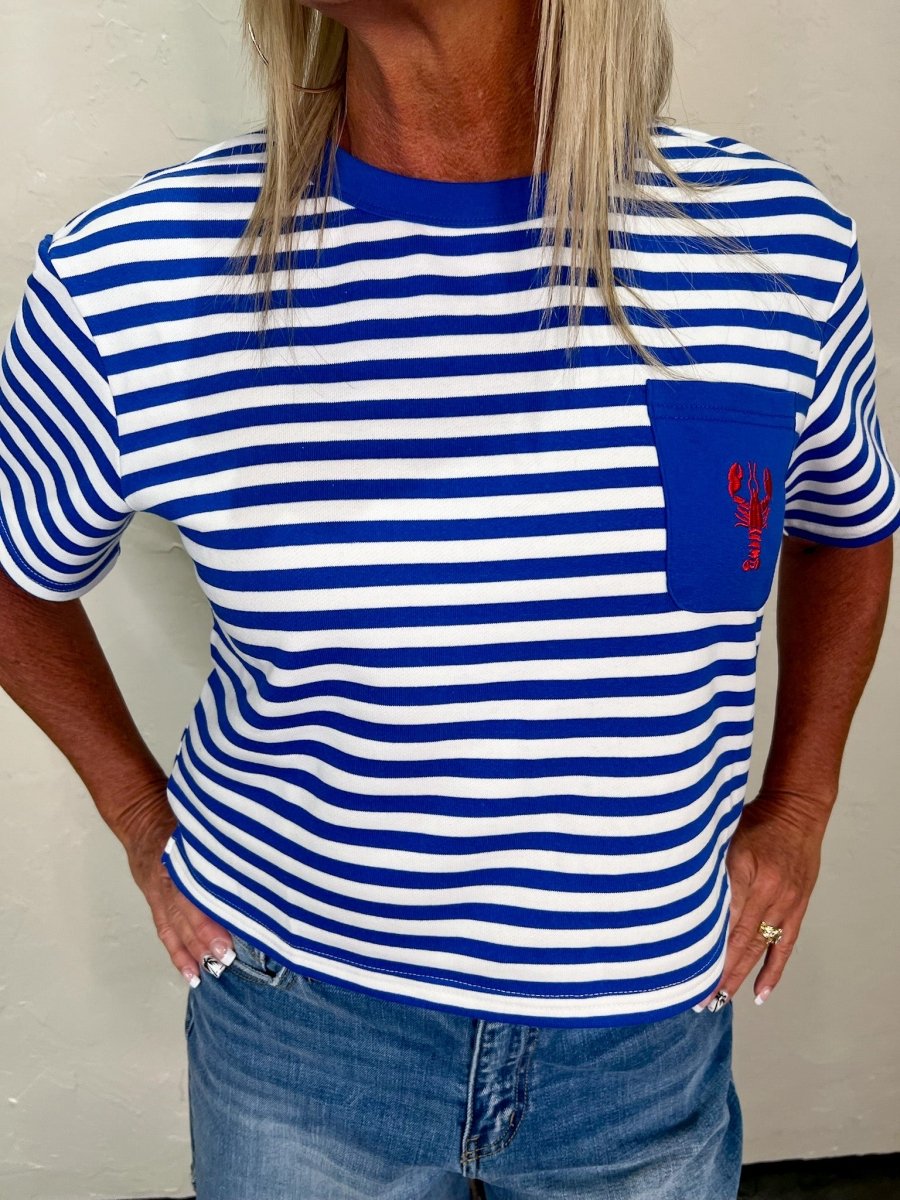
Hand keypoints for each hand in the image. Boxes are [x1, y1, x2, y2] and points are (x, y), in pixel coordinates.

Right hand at [125, 804, 235, 987]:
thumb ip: (220, 844)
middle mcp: (166, 879)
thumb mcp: (199, 825)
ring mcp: (157, 893)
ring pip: (173, 927)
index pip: (194, 891)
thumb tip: (255, 862)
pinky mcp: (154, 901)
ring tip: (205, 974)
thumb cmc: (178, 819)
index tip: (228, 932)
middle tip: (225, 958)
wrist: (141, 818)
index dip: (209, 914)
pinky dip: (176, 952)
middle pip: (184, 913)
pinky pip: (164, 930)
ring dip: (189, 951)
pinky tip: (189, 971)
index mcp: (179, 857)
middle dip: (203, 938)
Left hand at [694, 790, 826, 1010]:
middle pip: (738, 941)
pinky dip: (772, 971)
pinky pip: (785, 947)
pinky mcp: (797, 909)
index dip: (704, 947)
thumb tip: (678, 893)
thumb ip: (705, 865)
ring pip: (758, 949)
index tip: (685, 969)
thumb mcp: (724, 835)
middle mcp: (767, 893)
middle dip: (717, 973)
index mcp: (744, 872)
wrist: (797, 812)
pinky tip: (760, 993)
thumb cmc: (754, 819)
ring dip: (739, 977)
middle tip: (697, 998)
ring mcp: (785, 904)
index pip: (720, 919)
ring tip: (720, 1001)